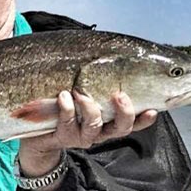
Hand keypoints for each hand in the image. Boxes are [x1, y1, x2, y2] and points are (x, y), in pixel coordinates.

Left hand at [18, 90, 157, 176]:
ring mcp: (81, 135)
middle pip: (121, 128)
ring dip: (90, 107)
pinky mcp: (62, 137)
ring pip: (94, 126)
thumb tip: (117, 54)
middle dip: (125, 113)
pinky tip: (64, 96)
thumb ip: (102, 79)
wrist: (36, 132)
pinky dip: (67, 109)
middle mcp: (100, 130)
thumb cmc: (64, 105)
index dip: (145, 119)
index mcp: (110, 120)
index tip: (154, 110)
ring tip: (80, 92)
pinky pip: (67, 124)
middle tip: (120, 96)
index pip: (135, 121)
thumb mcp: (85, 90)